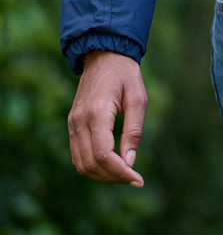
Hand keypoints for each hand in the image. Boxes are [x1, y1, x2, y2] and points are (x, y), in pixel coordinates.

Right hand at [67, 50, 146, 186]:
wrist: (103, 54)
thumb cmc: (125, 74)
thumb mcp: (138, 98)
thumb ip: (134, 131)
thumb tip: (130, 163)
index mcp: (97, 112)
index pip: (103, 155)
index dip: (120, 172)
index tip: (138, 180)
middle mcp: (79, 121)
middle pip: (91, 164)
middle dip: (113, 177)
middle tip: (134, 178)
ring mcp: (72, 123)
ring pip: (81, 164)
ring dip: (102, 175)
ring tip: (124, 173)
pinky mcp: (72, 124)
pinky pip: (78, 155)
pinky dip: (93, 167)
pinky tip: (111, 165)